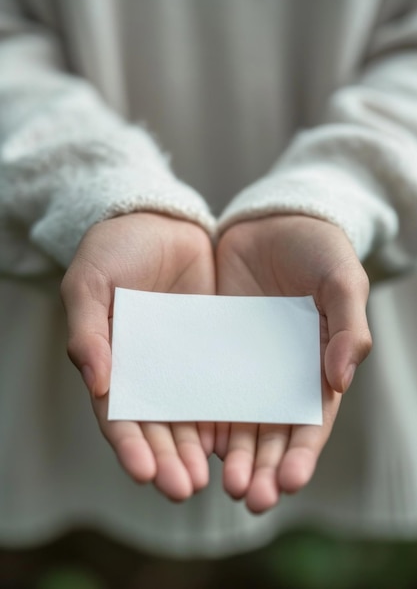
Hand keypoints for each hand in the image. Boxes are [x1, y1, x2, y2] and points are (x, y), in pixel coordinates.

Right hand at [61, 213, 215, 500]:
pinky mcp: (215, 348)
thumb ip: (89, 329)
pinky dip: (230, 414)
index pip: (119, 415)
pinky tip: (243, 438)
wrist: (158, 220)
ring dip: (202, 450)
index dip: (130, 446)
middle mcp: (150, 372)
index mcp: (114, 363)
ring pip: (193, 416)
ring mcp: (184, 363)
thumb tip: (98, 381)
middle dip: (170, 460)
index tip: (145, 473)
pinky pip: (223, 386)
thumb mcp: (91, 282)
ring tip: (219, 478)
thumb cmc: (114, 249)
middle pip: (159, 427)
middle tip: (187, 489)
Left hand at [215, 215, 371, 512]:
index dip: (302, 454)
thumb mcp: (341, 280)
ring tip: (217, 482)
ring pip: (236, 420)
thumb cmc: (317, 249)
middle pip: (271, 433)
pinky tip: (190, 441)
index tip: (290, 482)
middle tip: (248, 497)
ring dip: (230, 456)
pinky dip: (199, 417)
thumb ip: (347, 326)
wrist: (271, 221)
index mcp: (316, 366)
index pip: (311, 421)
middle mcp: (278, 375)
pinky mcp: (211, 349)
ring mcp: (243, 365)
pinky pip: (203, 388)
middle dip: (263, 468)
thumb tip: (341, 379)